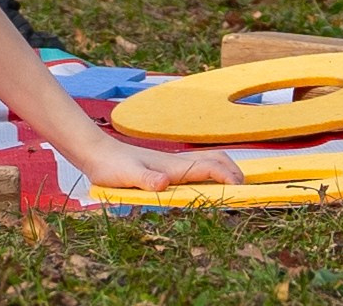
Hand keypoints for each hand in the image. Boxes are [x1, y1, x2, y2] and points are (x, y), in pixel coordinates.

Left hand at [79, 140, 245, 192]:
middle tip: (246, 188)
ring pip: (207, 162)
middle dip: (234, 171)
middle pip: (215, 160)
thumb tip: (164, 183)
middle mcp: (177, 163)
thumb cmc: (112, 166)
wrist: (96, 153)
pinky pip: (196, 168)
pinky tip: (207, 185)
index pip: (210, 167)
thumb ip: (146, 179)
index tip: (242, 188)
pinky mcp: (165, 168)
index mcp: (174, 166)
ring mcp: (172, 164)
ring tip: (236, 186)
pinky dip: (211, 174)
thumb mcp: (128, 176)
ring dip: (225, 170)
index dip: (228, 177)